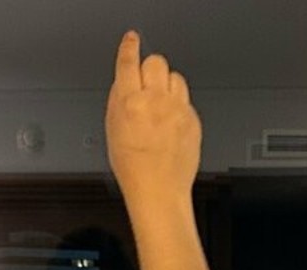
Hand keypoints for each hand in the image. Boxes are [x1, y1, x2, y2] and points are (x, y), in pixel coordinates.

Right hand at [106, 31, 200, 213]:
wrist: (159, 191)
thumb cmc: (134, 168)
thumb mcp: (113, 130)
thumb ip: (119, 100)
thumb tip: (125, 81)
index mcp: (129, 103)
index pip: (128, 62)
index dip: (130, 48)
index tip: (132, 41)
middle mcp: (154, 102)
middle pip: (156, 62)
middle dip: (151, 70)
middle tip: (148, 85)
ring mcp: (177, 110)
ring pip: (175, 77)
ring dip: (168, 86)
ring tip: (162, 106)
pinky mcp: (193, 120)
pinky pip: (186, 100)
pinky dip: (179, 106)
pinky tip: (171, 124)